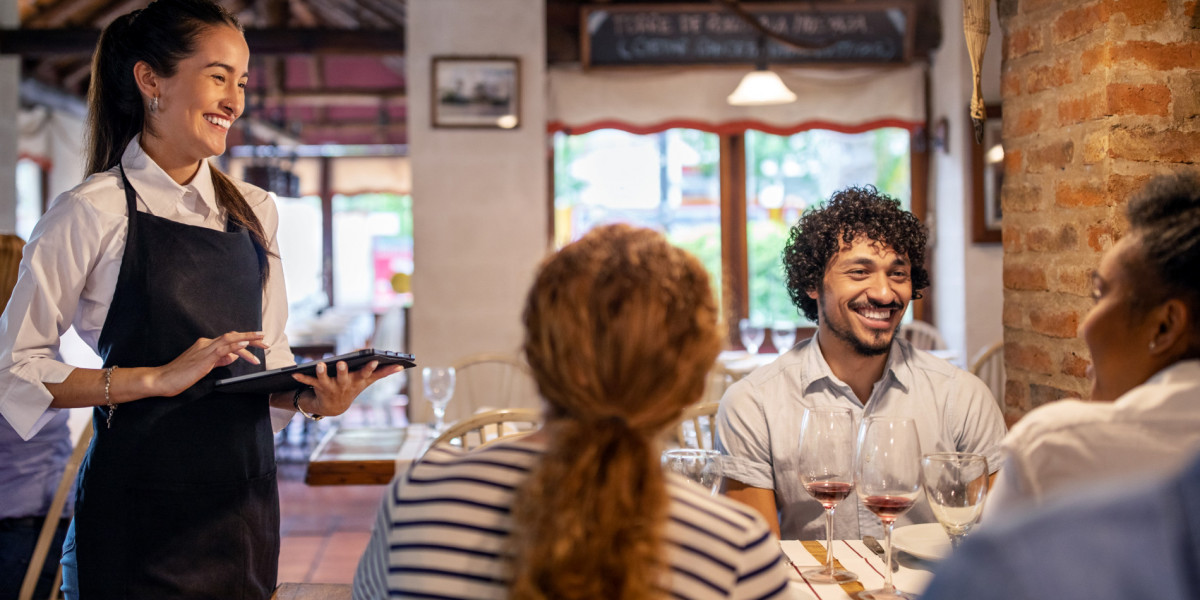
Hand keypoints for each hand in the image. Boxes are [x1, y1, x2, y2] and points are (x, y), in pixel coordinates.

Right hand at [151, 331, 267, 396]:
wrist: (162, 379)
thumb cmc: (180, 375)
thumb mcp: (204, 367)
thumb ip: (219, 360)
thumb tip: (234, 356)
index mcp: (206, 345)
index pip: (230, 339)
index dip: (245, 339)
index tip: (259, 342)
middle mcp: (206, 344)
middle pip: (233, 336)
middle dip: (251, 337)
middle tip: (266, 341)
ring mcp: (205, 349)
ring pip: (230, 339)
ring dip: (248, 340)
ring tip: (262, 343)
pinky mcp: (204, 357)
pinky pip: (222, 348)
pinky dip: (235, 345)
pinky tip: (245, 344)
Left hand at [291, 359, 406, 416]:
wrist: (333, 407)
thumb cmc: (353, 387)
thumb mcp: (368, 381)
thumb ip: (384, 372)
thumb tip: (402, 365)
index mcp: (357, 381)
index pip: (366, 374)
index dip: (370, 367)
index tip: (375, 360)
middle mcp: (344, 385)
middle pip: (343, 377)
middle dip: (343, 371)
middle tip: (343, 363)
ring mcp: (330, 387)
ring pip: (325, 379)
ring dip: (322, 372)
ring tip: (320, 364)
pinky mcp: (317, 387)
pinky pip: (308, 381)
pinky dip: (301, 377)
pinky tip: (294, 372)